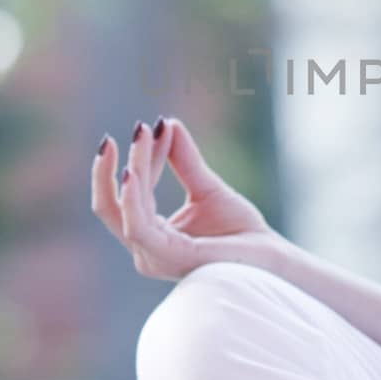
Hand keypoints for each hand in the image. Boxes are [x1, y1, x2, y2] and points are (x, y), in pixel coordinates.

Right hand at [91, 115, 279, 281]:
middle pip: (111, 205)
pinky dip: (131, 197)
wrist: (270, 254)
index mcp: (151, 236)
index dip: (138, 159)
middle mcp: (146, 250)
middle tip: (133, 129)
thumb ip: (183, 159)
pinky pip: (138, 226)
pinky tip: (131, 171)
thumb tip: (165, 122)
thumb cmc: (239, 228)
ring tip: (141, 135)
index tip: (151, 126)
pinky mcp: (168, 257)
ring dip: (132, 168)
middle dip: (110, 166)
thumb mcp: (205, 186)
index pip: (129, 195)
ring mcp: (154, 257)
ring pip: (124, 208)